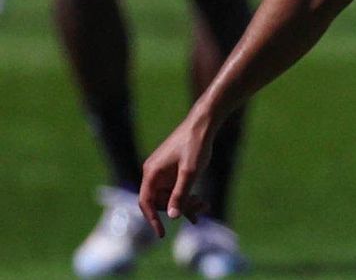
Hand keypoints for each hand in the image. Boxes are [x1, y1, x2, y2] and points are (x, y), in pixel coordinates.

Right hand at [138, 115, 215, 236]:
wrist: (204, 124)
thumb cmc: (195, 145)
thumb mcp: (190, 172)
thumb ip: (180, 195)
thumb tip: (171, 217)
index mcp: (152, 173)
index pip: (146, 202)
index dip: (152, 219)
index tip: (161, 234)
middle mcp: (154, 173)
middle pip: (161, 201)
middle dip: (179, 209)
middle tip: (200, 210)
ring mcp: (164, 172)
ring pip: (171, 196)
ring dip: (186, 203)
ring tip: (205, 207)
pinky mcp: (173, 171)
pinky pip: (177, 189)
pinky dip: (188, 196)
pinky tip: (201, 204)